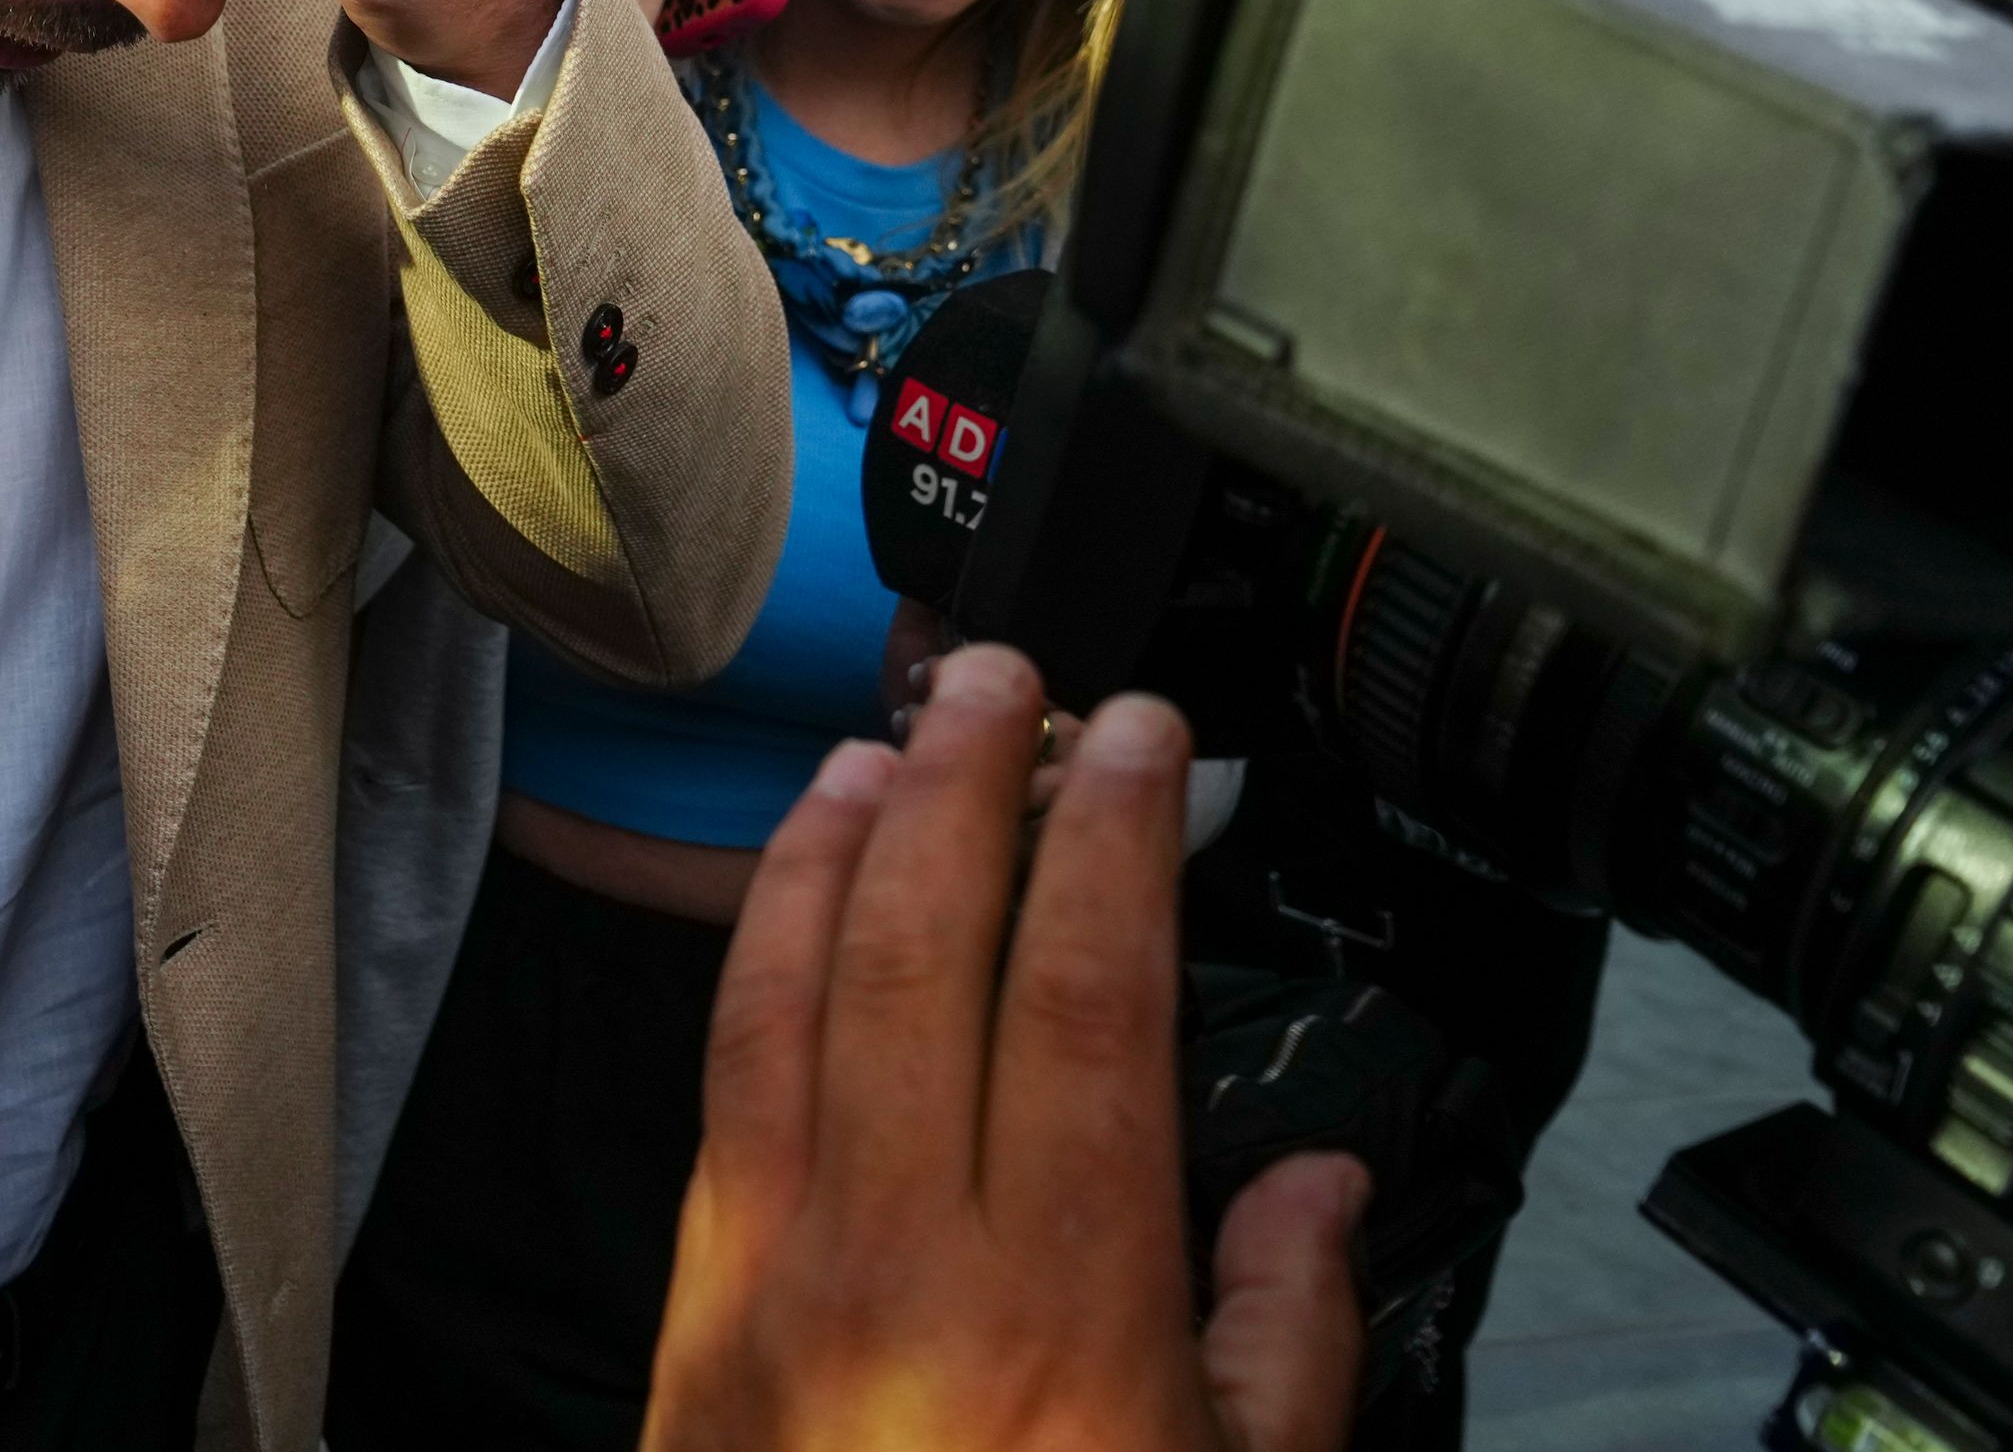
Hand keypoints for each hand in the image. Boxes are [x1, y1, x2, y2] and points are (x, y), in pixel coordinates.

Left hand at [642, 647, 1369, 1451]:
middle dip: (971, 784)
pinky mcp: (696, 1294)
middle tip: (1011, 676)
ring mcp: (778, 1264)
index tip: (1141, 737)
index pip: (1084, 997)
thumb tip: (1315, 1181)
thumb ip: (1286, 1336)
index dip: (1112, 838)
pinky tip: (794, 897)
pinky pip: (725, 1076)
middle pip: (923, 948)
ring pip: (794, 985)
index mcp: (1067, 1305)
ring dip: (841, 839)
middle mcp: (906, 1256)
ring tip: (897, 740)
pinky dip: (757, 953)